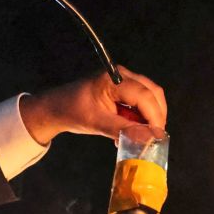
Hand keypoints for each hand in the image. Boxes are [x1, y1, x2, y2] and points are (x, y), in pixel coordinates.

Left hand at [20, 65, 167, 145]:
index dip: (154, 116)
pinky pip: (140, 103)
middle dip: (156, 116)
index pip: (144, 95)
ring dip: (148, 118)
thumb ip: (123, 130)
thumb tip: (149, 138)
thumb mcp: (96, 123)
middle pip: (153, 93)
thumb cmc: (72, 112)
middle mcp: (123, 76)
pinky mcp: (123, 90)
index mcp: (115, 79)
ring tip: (139, 137)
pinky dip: (140, 118)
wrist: (56, 108)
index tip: (156, 137)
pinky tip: (130, 133)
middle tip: (153, 138)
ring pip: (150, 98)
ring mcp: (124, 81)